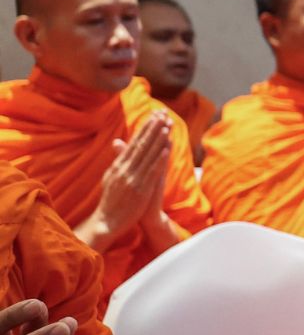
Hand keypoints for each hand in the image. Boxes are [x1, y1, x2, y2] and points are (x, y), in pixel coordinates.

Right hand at [76, 112, 170, 248]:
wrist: (107, 222)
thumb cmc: (112, 200)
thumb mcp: (111, 177)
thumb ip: (118, 159)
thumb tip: (118, 142)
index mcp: (118, 166)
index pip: (133, 143)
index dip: (144, 128)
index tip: (153, 115)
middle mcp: (124, 170)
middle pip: (141, 145)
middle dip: (152, 128)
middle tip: (162, 113)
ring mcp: (132, 179)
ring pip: (147, 155)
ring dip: (157, 139)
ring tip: (166, 125)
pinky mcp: (141, 189)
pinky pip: (151, 171)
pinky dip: (159, 159)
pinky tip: (166, 148)